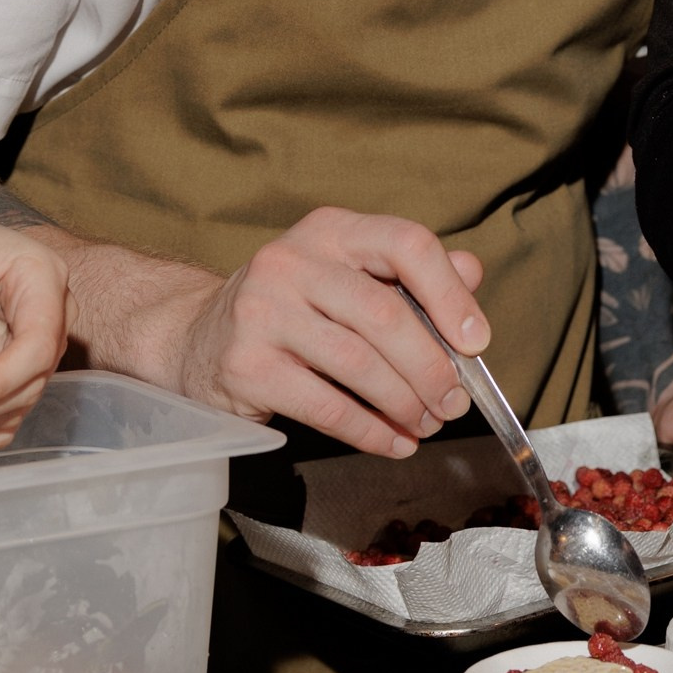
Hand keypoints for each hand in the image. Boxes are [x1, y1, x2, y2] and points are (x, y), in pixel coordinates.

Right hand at [157, 209, 491, 458]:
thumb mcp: (348, 277)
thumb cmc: (291, 310)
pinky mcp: (244, 365)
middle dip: (431, 367)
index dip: (450, 294)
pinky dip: (369, 430)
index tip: (476, 342)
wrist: (196, 340)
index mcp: (330, 230)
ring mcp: (262, 311)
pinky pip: (325, 405)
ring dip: (404, 402)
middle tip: (453, 402)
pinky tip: (392, 442)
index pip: (406, 243)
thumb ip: (410, 276)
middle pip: (385, 315)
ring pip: (358, 363)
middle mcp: (292, 261)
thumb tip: (472, 274)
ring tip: (427, 423)